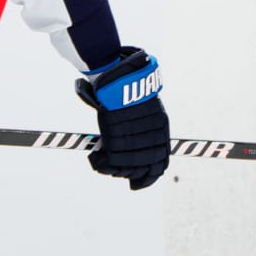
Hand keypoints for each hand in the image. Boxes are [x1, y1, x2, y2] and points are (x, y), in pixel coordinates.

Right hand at [75, 47, 169, 190]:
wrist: (116, 73)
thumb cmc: (126, 84)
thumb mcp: (143, 102)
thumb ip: (144, 122)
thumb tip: (143, 140)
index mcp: (160, 126)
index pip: (160, 161)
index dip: (151, 176)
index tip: (139, 182)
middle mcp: (151, 135)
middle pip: (144, 168)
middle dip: (130, 175)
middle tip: (117, 173)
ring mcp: (134, 138)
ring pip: (126, 167)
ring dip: (114, 169)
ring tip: (101, 161)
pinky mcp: (116, 138)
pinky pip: (109, 162)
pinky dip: (100, 164)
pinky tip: (94, 158)